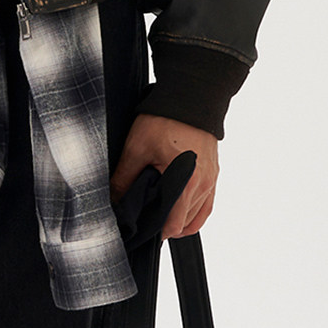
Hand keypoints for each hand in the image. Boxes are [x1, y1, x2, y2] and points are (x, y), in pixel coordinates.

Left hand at [109, 113, 217, 239]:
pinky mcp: (213, 172)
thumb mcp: (136, 148)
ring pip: (197, 216)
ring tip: (159, 214)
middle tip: (145, 219)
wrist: (190, 96)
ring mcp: (211, 179)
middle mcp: (203, 185)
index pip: (173, 225)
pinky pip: (207, 203)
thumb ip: (123, 178)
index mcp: (186, 183)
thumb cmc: (166, 119)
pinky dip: (194, 211)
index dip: (155, 231)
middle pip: (185, 224)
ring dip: (180, 219)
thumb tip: (113, 200)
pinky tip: (179, 209)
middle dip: (165, 225)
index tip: (141, 229)